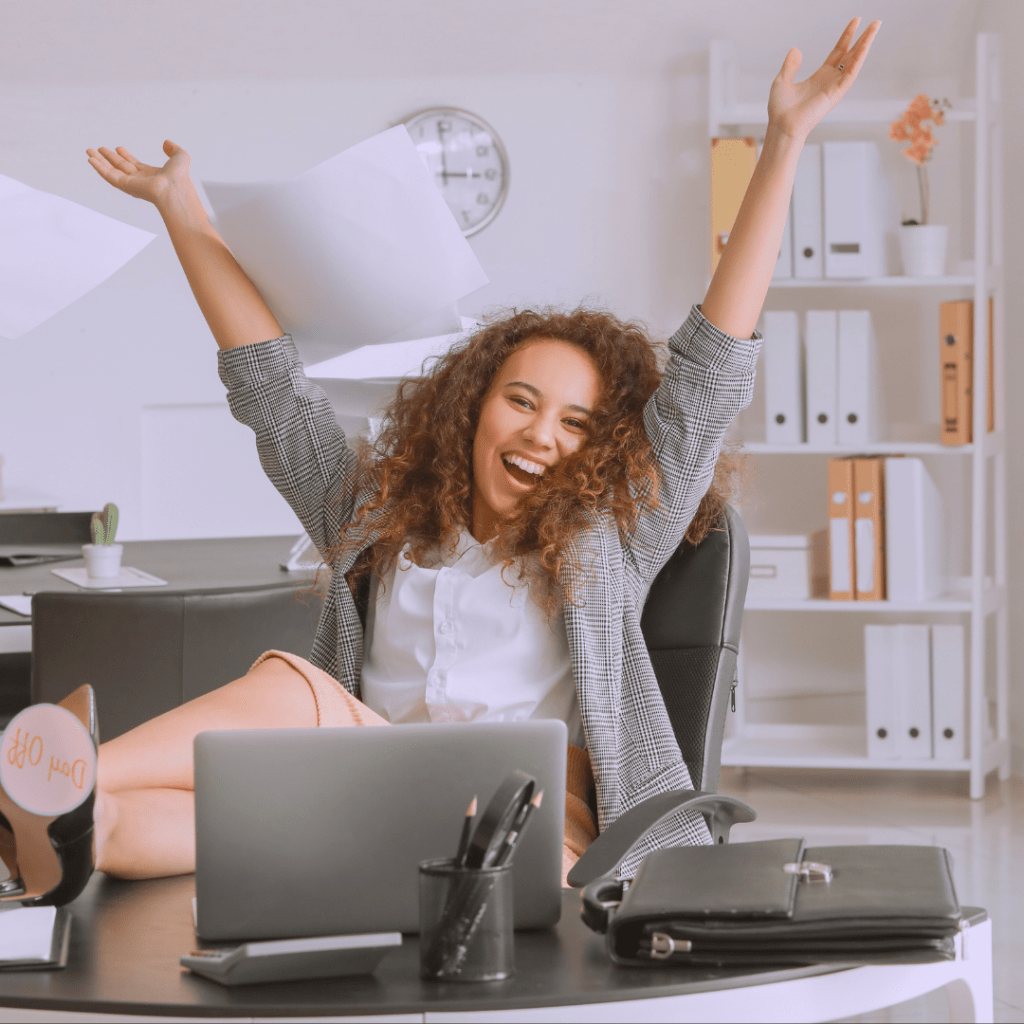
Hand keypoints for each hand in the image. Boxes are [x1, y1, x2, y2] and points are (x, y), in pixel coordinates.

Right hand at [85, 140, 192, 207]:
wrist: (175, 189)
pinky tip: (91, 160)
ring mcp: (132, 184)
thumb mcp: (180, 157)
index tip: (119, 148)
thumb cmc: (180, 177)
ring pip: (111, 171)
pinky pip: (108, 176)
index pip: (135, 165)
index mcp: (152, 175)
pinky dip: (99, 168)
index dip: (126, 156)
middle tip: (100, 149)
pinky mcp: (125, 186)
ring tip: (89, 152)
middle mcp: (140, 180)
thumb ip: (174, 149)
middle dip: (110, 158)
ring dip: (100, 161)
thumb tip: (166, 143)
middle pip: (121, 167)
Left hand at [767, 18, 881, 141]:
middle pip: (851, 54)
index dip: (846, 37)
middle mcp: (830, 80)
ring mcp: (835, 86)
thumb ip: (790, 65)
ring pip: (855, 61)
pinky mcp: (836, 93)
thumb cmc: (780, 110)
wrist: (781, 126)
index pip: (837, 52)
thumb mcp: (782, 81)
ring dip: (866, 43)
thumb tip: (796, 49)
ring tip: (875, 26)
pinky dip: (859, 58)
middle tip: (875, 22)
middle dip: (863, 38)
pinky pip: (851, 73)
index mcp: (820, 77)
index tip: (855, 21)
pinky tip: (865, 45)